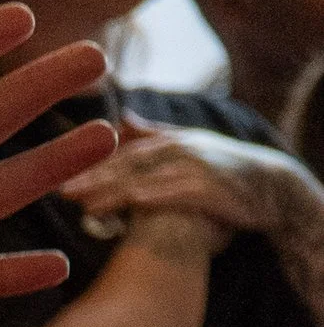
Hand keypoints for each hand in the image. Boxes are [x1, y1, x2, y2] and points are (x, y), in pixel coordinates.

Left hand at [63, 127, 303, 242]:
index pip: (118, 154)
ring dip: (114, 193)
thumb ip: (152, 134)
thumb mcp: (187, 145)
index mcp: (165, 142)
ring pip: (147, 180)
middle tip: (60, 192)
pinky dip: (154, 198)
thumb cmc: (222, 168)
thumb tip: (121, 119)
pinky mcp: (210, 190)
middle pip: (126, 165)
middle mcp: (176, 150)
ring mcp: (194, 168)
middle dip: (92, 178)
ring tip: (85, 207)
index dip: (87, 166)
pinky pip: (177, 194)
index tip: (55, 177)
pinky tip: (132, 205)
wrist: (271, 185)